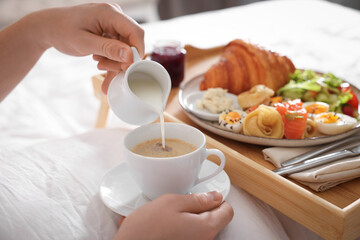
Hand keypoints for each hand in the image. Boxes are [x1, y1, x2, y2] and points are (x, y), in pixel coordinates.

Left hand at [0, 3, 143, 99]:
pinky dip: (111, 60)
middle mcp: (114, 16)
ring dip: (115, 62)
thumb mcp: (84, 42)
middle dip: (123, 60)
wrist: (48, 27)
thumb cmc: (62, 31)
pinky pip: (117, 48)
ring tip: (99, 67)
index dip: (137, 51)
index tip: (129, 68)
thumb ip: (108, 49)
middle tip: (105, 69)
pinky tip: (100, 66)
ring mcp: (112, 23)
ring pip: (125, 48)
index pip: (135, 32)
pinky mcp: (110, 31)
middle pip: (131, 42)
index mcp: (109, 13)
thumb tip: (129, 56)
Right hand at [113, 191, 233, 239]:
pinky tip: (162, 228)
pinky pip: (187, 236)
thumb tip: (216, 196)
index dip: (217, 200)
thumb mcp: (172, 203)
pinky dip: (178, 230)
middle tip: (179, 206)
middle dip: (198, 210)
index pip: (227, 211)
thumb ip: (198, 199)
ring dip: (186, 220)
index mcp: (206, 228)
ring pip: (198, 228)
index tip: (204, 197)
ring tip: (166, 218)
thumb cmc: (147, 228)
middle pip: (213, 220)